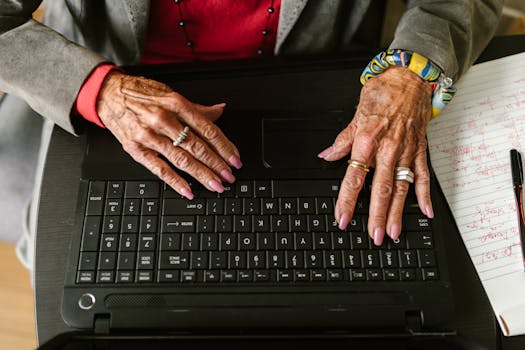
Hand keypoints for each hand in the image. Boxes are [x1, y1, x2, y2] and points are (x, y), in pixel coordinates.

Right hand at [97, 72, 241, 198]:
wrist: (107, 93)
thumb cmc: (140, 93)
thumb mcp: (170, 93)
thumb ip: (196, 107)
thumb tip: (220, 110)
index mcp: (176, 104)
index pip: (207, 129)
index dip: (224, 146)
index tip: (235, 159)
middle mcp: (163, 120)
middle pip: (197, 146)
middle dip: (217, 164)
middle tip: (230, 177)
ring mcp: (149, 136)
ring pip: (182, 159)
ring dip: (202, 175)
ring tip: (216, 185)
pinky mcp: (136, 149)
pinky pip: (159, 169)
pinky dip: (175, 182)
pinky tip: (188, 191)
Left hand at [318, 67, 433, 244]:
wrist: (410, 77)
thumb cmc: (383, 93)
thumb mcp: (356, 115)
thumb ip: (342, 140)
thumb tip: (327, 155)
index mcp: (367, 141)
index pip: (354, 178)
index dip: (347, 201)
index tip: (343, 218)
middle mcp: (388, 149)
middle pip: (381, 189)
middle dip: (377, 216)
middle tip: (375, 236)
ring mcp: (407, 151)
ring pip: (401, 188)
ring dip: (398, 212)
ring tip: (395, 232)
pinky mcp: (421, 150)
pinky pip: (424, 176)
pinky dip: (425, 195)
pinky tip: (425, 212)